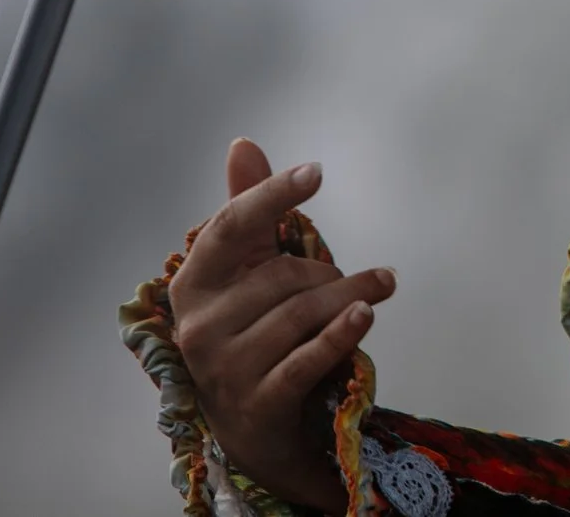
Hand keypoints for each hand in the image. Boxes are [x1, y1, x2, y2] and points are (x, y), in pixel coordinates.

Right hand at [170, 139, 396, 510]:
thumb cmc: (256, 330)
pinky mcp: (256, 403)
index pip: (230, 226)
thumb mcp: (250, 270)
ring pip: (303, 313)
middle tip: (360, 282)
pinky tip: (366, 316)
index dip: (271, 194)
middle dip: (331, 274)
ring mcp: (224, 367)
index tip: (316, 171)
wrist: (256, 426)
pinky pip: (305, 360)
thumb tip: (242, 143)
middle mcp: (199, 325)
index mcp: (195, 283)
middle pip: (284, 274)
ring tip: (374, 296)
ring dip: (350, 299)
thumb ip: (250, 210)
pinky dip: (339, 336)